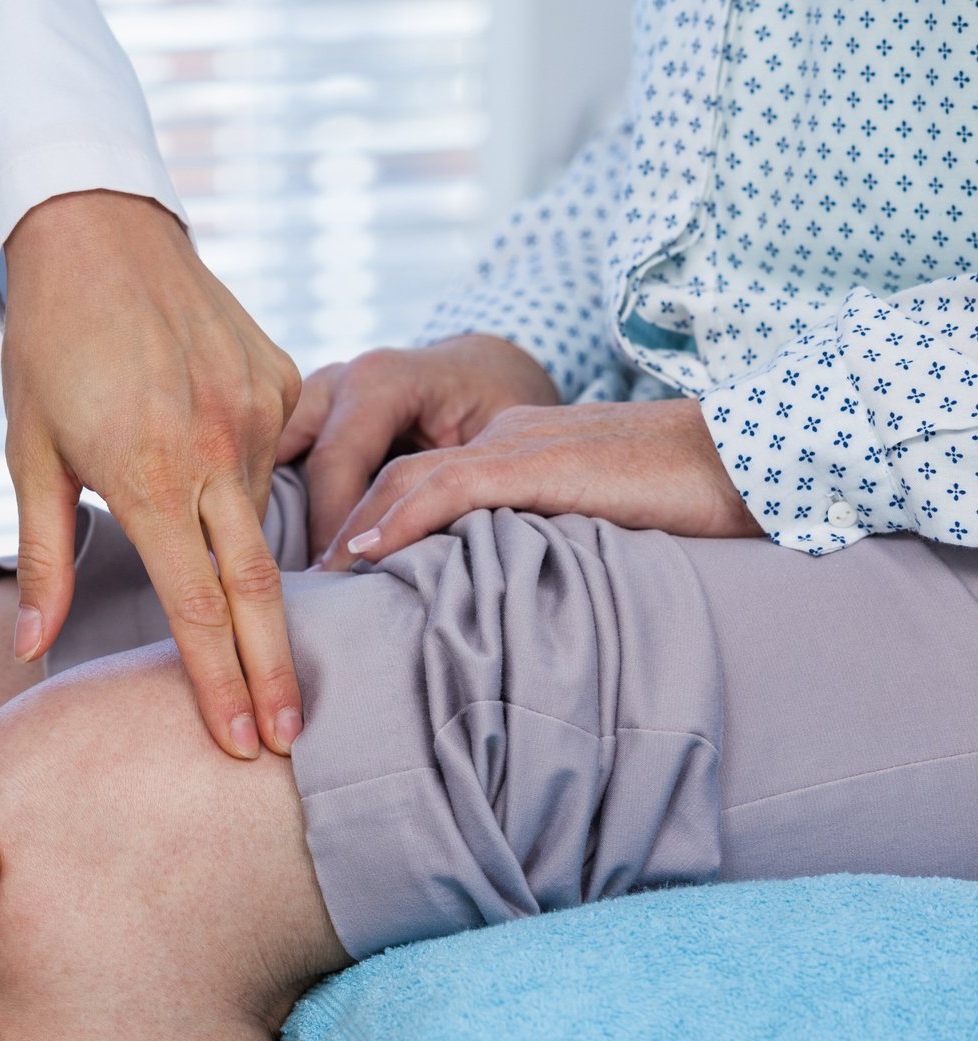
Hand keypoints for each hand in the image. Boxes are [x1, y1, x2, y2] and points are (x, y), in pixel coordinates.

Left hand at [0, 190, 304, 757]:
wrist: (98, 233)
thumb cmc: (47, 348)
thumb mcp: (30, 452)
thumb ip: (42, 555)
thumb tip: (31, 649)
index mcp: (149, 475)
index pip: (196, 606)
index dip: (219, 682)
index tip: (240, 741)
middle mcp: (214, 447)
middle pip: (256, 587)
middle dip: (275, 672)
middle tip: (291, 741)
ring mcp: (256, 411)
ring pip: (263, 520)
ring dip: (259, 583)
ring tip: (270, 649)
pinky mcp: (279, 379)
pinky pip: (272, 459)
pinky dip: (249, 491)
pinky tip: (224, 493)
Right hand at [279, 334, 559, 561]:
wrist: (485, 368)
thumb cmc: (494, 401)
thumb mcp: (491, 435)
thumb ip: (452, 482)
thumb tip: (417, 545)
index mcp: (379, 381)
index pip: (334, 463)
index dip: (333, 528)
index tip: (338, 582)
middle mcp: (335, 381)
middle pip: (288, 459)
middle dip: (289, 522)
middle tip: (303, 586)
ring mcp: (313, 394)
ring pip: (268, 453)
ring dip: (270, 506)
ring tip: (278, 567)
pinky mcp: (306, 414)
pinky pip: (275, 455)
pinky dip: (274, 494)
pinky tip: (276, 540)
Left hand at [324, 397, 761, 568]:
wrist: (752, 458)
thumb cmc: (680, 503)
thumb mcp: (582, 524)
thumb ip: (525, 545)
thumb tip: (479, 604)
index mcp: (504, 447)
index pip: (405, 471)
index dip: (354, 514)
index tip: (317, 567)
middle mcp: (496, 435)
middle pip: (385, 467)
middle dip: (330, 519)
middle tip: (287, 577)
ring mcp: (516, 443)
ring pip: (402, 474)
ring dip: (347, 528)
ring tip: (309, 580)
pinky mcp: (540, 462)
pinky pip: (450, 485)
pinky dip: (399, 519)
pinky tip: (363, 554)